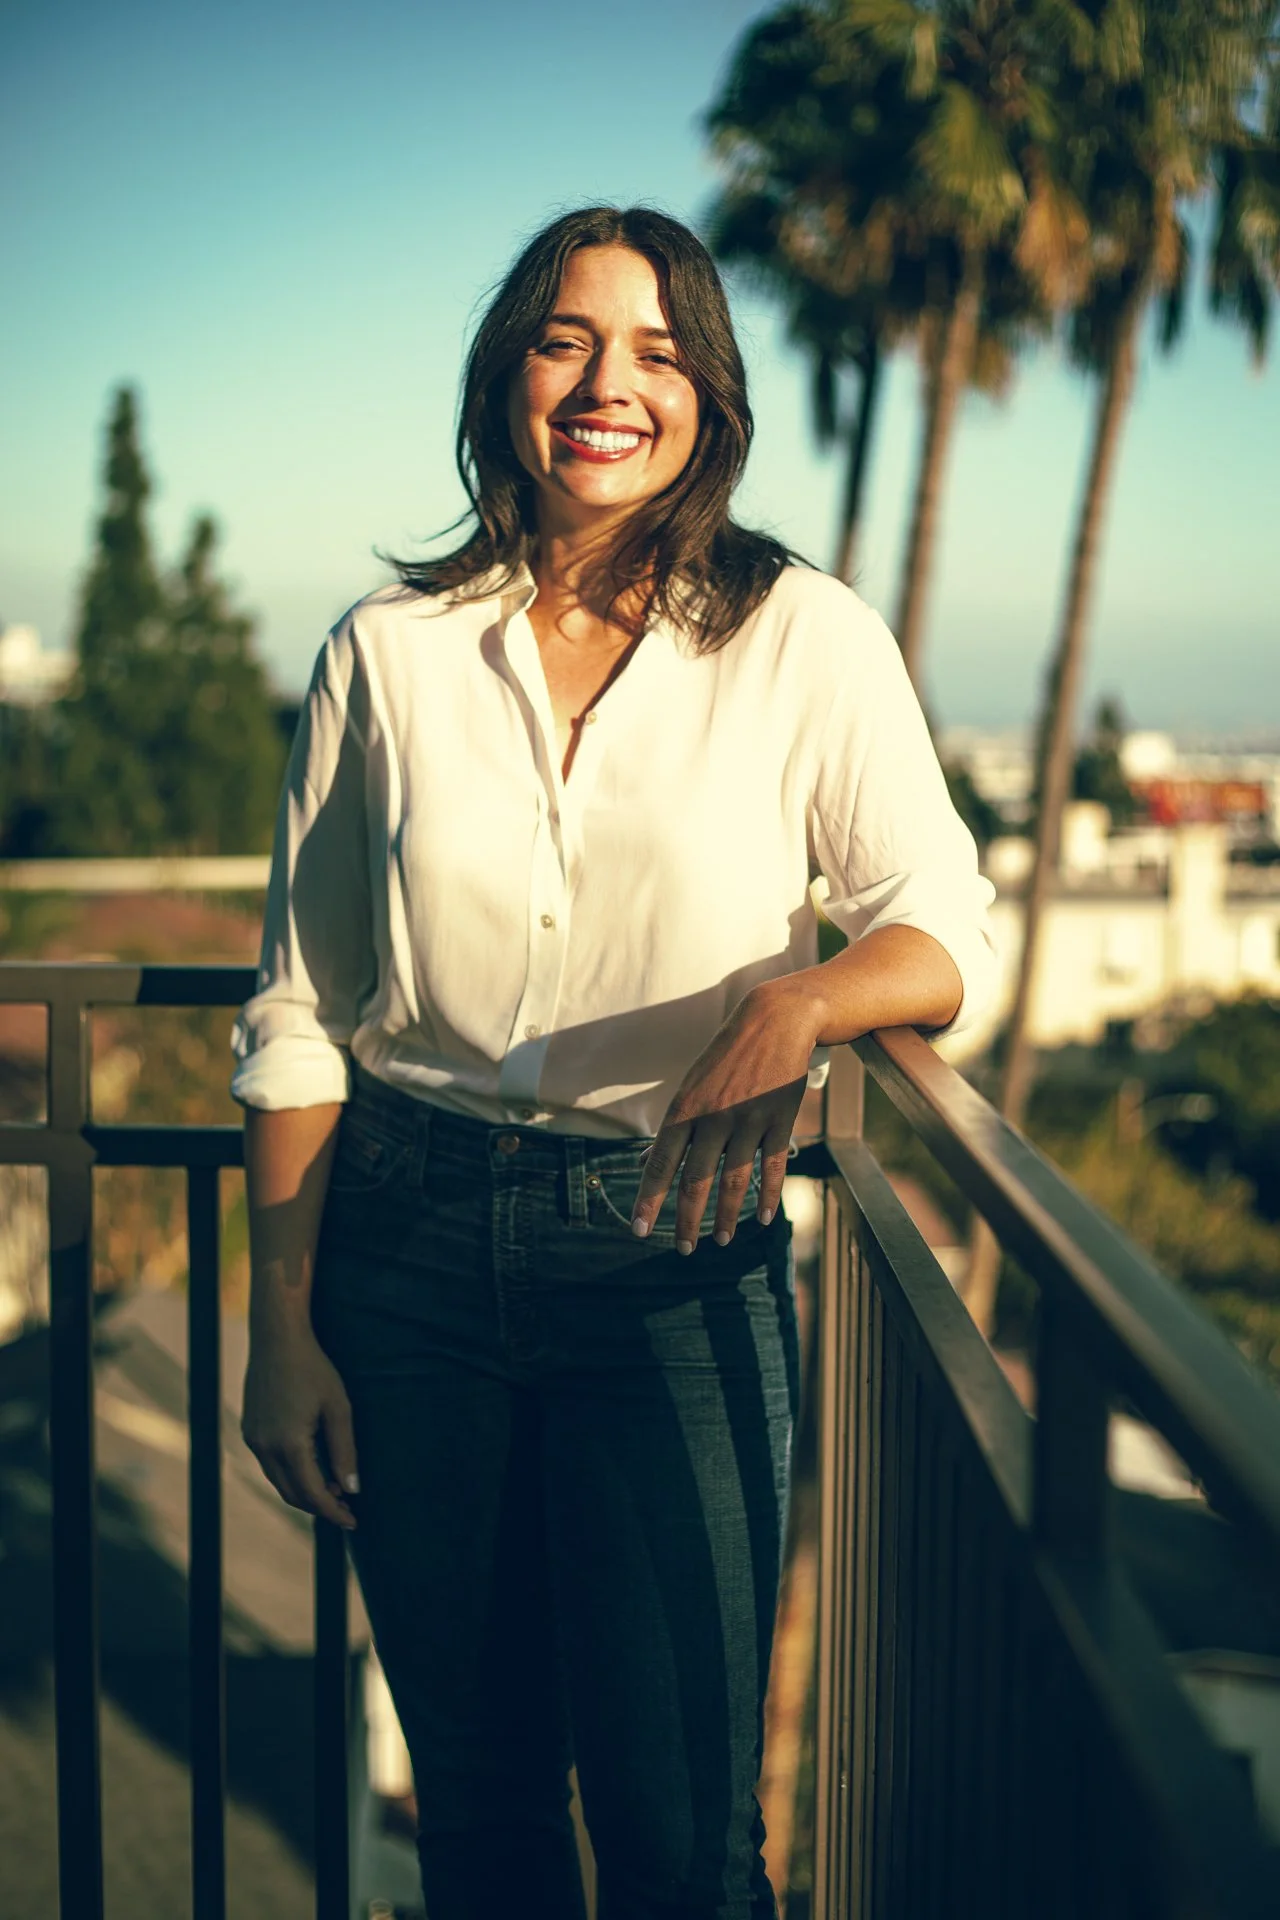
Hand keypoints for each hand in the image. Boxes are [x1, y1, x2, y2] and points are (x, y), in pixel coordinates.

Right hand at [242, 1323, 358, 1530]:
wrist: (277, 1338)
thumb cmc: (313, 1368)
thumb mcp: (338, 1407)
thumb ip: (345, 1450)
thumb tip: (352, 1489)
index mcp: (289, 1444)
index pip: (313, 1494)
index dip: (333, 1512)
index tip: (353, 1522)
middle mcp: (264, 1447)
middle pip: (293, 1494)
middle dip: (319, 1506)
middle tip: (346, 1506)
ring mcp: (253, 1439)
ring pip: (279, 1481)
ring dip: (304, 1491)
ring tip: (333, 1488)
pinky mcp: (249, 1430)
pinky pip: (270, 1464)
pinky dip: (291, 1473)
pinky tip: (312, 1465)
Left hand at [629, 978, 822, 1251]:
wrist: (774, 1021)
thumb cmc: (725, 1058)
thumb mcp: (691, 1088)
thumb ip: (670, 1131)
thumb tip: (641, 1166)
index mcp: (684, 1109)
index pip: (660, 1163)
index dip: (649, 1199)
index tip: (639, 1230)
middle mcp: (713, 1117)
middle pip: (695, 1180)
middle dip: (687, 1220)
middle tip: (683, 1249)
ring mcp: (748, 1120)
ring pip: (734, 1181)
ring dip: (725, 1216)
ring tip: (719, 1240)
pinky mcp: (779, 1120)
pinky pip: (772, 1167)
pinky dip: (767, 1195)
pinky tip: (762, 1218)